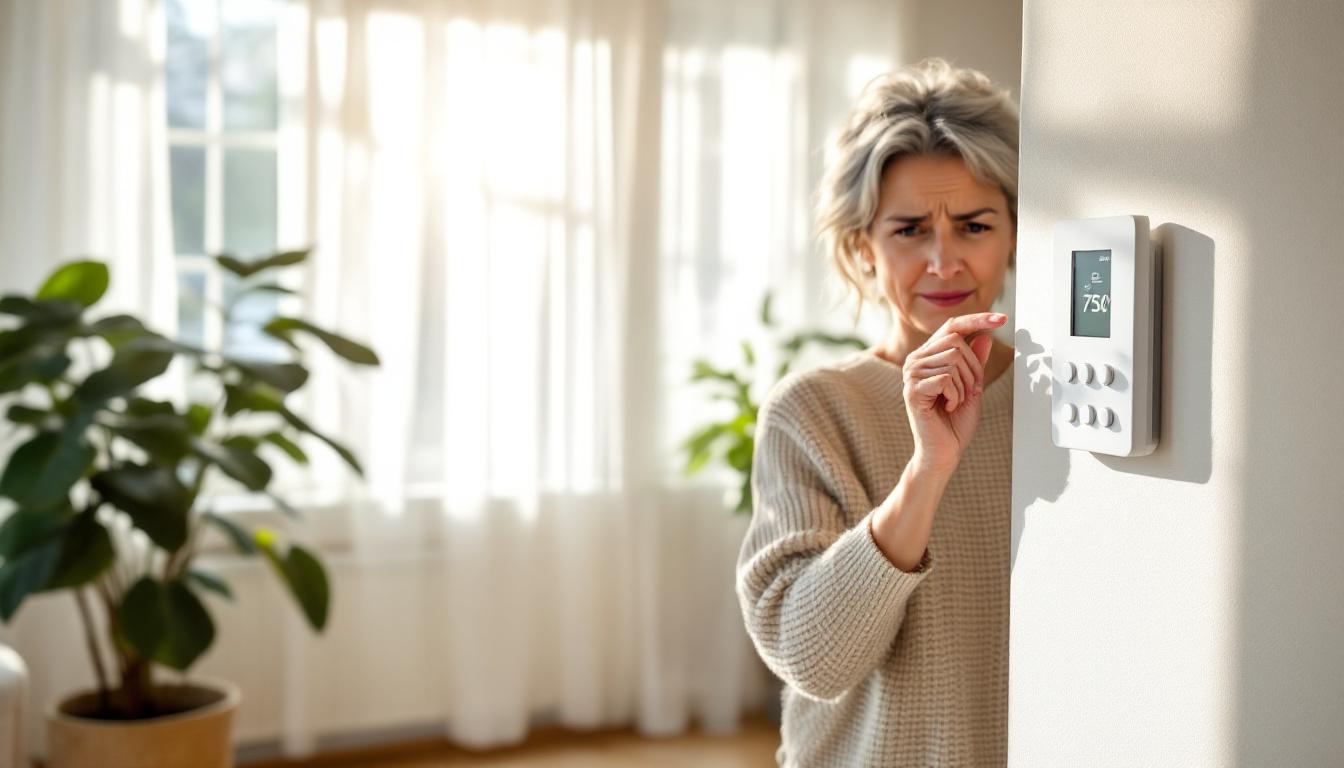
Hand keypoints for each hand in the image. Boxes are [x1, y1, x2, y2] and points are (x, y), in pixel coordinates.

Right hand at [901, 312, 1006, 474]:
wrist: (943, 451)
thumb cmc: (955, 421)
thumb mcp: (972, 386)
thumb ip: (975, 361)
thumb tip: (984, 336)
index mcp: (928, 356)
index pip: (952, 327)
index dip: (977, 319)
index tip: (1002, 317)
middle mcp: (916, 360)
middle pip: (955, 342)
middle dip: (973, 368)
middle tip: (971, 391)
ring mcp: (911, 374)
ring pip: (953, 361)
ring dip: (964, 385)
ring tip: (956, 401)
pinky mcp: (912, 389)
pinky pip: (946, 379)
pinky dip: (956, 395)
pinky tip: (948, 407)